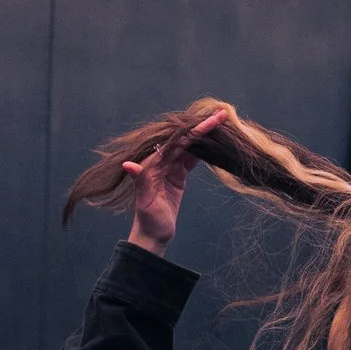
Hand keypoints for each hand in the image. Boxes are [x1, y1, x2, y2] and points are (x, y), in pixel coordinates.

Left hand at [121, 109, 226, 253]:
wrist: (153, 235)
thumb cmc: (148, 220)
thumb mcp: (145, 201)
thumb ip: (141, 181)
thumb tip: (128, 164)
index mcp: (153, 164)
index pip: (177, 142)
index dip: (195, 130)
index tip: (212, 120)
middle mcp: (160, 162)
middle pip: (184, 139)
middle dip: (202, 126)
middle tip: (222, 113)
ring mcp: (169, 168)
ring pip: (189, 146)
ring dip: (204, 135)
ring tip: (220, 121)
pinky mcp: (177, 176)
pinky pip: (190, 158)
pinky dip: (202, 150)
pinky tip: (213, 142)